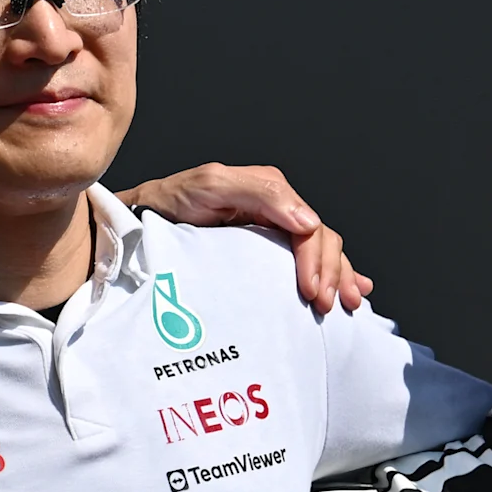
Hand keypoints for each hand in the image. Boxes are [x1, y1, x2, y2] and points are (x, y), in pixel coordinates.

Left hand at [114, 162, 374, 312]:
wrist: (140, 223)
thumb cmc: (170, 202)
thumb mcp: (210, 186)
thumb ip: (261, 194)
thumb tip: (308, 222)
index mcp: (271, 193)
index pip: (309, 228)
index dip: (317, 260)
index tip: (312, 292)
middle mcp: (277, 212)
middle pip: (322, 242)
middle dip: (332, 273)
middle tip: (326, 306)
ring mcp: (272, 234)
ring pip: (321, 254)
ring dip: (338, 278)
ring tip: (345, 305)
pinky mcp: (263, 254)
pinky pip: (307, 263)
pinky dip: (332, 276)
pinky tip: (351, 291)